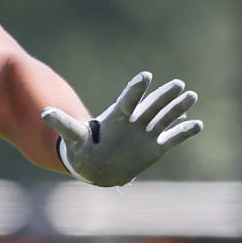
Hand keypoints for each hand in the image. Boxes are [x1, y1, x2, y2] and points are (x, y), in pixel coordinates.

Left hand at [41, 71, 200, 185]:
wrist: (95, 166)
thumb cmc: (83, 149)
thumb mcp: (72, 137)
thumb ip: (63, 123)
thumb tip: (44, 113)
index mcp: (117, 116)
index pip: (129, 100)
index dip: (136, 89)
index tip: (146, 76)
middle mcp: (134, 122)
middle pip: (152, 106)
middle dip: (164, 96)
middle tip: (178, 84)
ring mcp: (146, 133)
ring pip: (165, 118)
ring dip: (178, 108)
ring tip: (191, 95)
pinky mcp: (155, 147)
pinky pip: (172, 138)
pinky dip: (184, 132)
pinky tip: (197, 124)